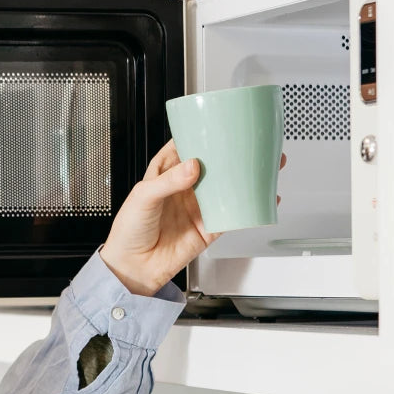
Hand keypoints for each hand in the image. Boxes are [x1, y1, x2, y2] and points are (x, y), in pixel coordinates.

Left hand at [99, 140, 286, 296]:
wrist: (133, 268)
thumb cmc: (128, 232)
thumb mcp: (142, 198)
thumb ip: (167, 182)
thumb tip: (191, 166)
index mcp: (163, 176)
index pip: (184, 150)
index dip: (199, 137)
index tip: (216, 125)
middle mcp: (183, 190)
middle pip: (212, 167)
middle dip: (230, 154)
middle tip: (251, 141)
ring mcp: (197, 208)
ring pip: (226, 188)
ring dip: (245, 177)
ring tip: (265, 164)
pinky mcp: (208, 228)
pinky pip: (233, 215)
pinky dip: (249, 207)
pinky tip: (263, 197)